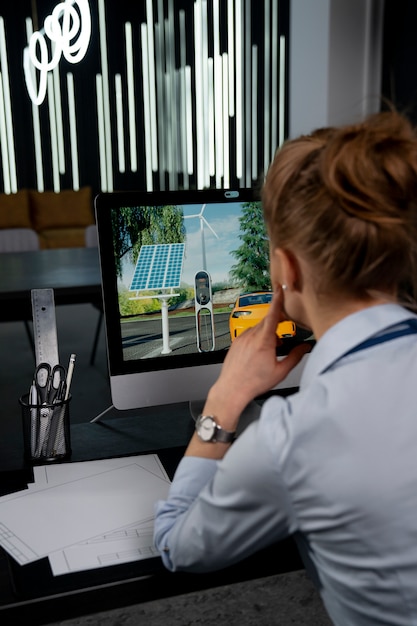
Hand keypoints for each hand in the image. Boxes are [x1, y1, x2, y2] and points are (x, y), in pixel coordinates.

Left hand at [205, 286, 310, 421]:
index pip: (273, 314)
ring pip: (258, 328)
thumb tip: (305, 347)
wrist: (232, 389)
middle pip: (268, 321)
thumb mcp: (280, 371)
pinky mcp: (236, 342)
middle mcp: (251, 336)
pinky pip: (249, 334)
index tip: (280, 288)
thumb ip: (295, 356)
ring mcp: (242, 338)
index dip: (278, 300)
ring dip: (267, 334)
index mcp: (264, 341)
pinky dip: (257, 338)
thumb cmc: (254, 382)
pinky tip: (259, 352)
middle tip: (282, 338)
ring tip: (270, 351)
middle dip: (277, 325)